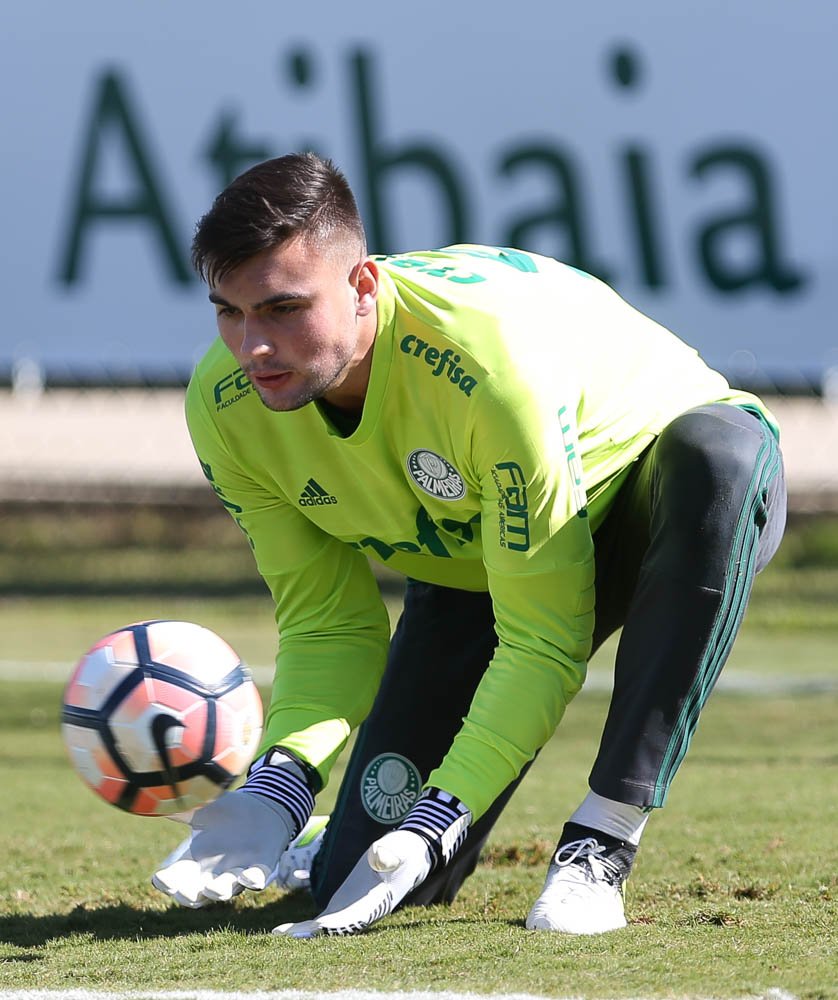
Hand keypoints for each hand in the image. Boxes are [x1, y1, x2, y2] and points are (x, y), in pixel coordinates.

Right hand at [152, 788, 294, 907]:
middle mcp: (213, 874)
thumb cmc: (227, 813)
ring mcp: (237, 873)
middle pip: (195, 894)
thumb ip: (181, 808)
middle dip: (188, 894)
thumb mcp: (202, 809)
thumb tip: (154, 797)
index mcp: (194, 862)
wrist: (263, 810)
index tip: (159, 878)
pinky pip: (257, 879)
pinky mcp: (261, 867)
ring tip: (213, 889)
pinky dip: (252, 880)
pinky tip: (249, 878)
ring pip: (225, 890)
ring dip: (219, 891)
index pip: (174, 878)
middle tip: (181, 891)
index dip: (166, 881)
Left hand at [273, 829, 431, 936]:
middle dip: (313, 931)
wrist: (406, 853)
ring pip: (329, 926)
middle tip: (288, 935)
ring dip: (307, 932)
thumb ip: (388, 855)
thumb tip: (379, 857)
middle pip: (337, 926)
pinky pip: (326, 918)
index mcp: (376, 901)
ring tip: (281, 935)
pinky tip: (289, 930)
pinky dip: (309, 926)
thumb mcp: (397, 849)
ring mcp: (354, 908)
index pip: (355, 915)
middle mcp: (364, 911)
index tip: (318, 926)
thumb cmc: (403, 850)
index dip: (337, 922)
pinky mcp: (346, 902)